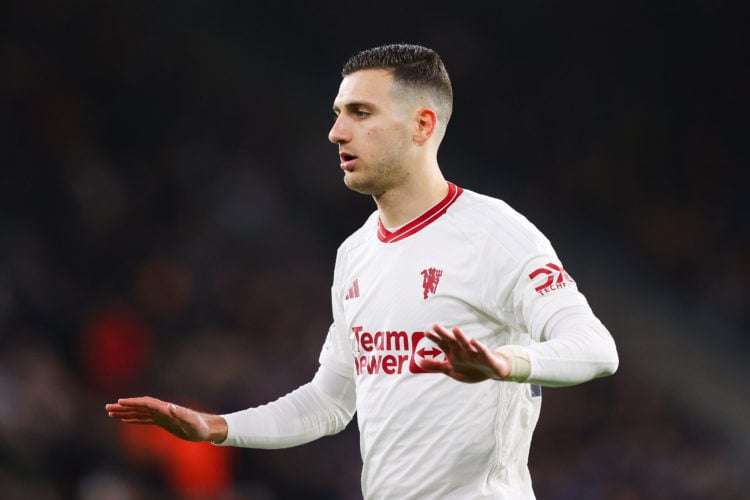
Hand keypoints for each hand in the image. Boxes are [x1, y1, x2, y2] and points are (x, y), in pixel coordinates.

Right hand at [105, 396, 226, 442]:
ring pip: (139, 412)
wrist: (207, 429)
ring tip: (110, 413)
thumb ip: (181, 415)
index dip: (133, 402)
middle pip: (139, 406)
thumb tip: (169, 407)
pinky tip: (125, 420)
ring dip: (125, 412)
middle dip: (123, 407)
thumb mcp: (192, 422)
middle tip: (107, 408)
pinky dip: (134, 419)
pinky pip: (145, 420)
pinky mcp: (163, 422)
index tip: (119, 402)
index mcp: (166, 409)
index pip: (146, 403)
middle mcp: (162, 410)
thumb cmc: (200, 426)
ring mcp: (162, 416)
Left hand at [419, 324, 510, 382]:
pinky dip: (478, 346)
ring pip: (466, 343)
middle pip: (452, 340)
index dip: (435, 339)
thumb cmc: (471, 368)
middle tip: (436, 326)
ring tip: (454, 329)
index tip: (426, 333)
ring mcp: (474, 352)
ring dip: (461, 337)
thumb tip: (418, 362)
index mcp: (454, 352)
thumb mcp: (451, 369)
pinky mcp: (485, 356)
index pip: (442, 343)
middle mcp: (462, 350)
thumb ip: (436, 365)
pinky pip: (481, 350)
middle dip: (444, 334)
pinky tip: (473, 341)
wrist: (492, 372)